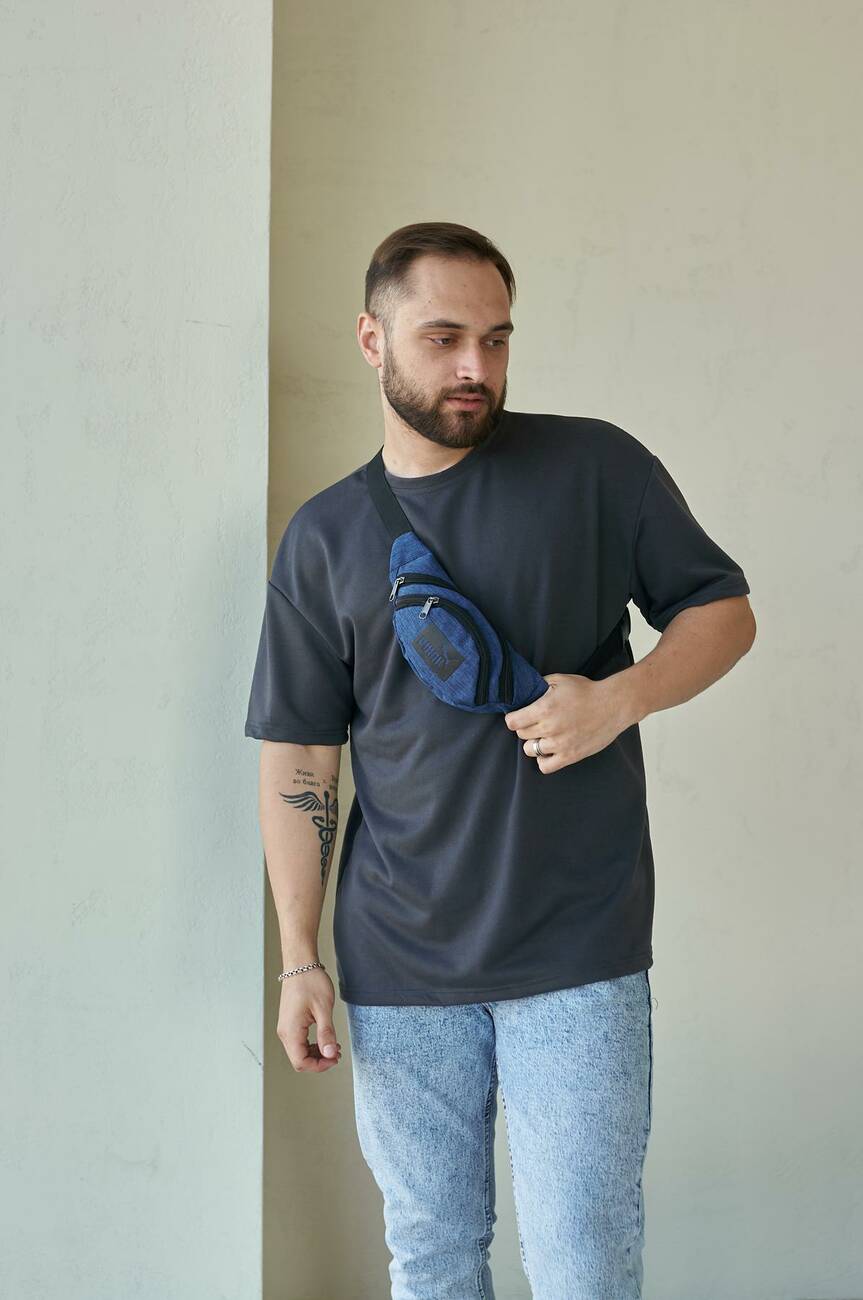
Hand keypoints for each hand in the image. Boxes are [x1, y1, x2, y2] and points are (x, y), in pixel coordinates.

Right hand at [277, 968, 342, 1072]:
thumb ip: (326, 1033)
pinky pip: (299, 1042)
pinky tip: (324, 1039)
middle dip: (319, 1060)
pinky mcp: (290, 1023)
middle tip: (337, 1052)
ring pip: (299, 1052)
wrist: (300, 965)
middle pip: (299, 1060)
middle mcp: (285, 1032)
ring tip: (333, 1046)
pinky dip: (312, 1045)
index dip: (319, 1066)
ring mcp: (286, 1027)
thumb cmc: (311, 982)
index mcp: (290, 1031)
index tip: (335, 1058)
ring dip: (316, 1054)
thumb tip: (330, 1054)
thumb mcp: (324, 1009)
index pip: (301, 1062)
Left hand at [503, 672, 634, 773]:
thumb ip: (539, 685)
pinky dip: (543, 760)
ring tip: (543, 736)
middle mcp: (549, 728)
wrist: (614, 705)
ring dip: (534, 742)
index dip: (513, 718)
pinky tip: (549, 750)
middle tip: (535, 722)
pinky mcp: (570, 755)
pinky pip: (545, 766)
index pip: (512, 722)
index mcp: (544, 708)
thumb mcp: (560, 680)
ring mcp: (560, 744)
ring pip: (530, 750)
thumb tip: (525, 691)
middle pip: (521, 734)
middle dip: (525, 727)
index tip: (518, 716)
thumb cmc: (588, 691)